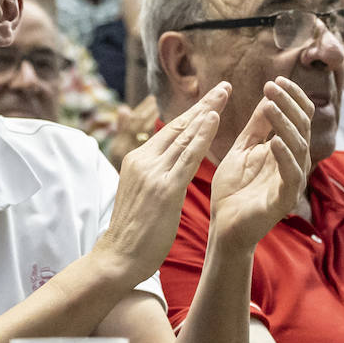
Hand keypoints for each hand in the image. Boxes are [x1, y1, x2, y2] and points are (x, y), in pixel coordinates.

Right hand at [96, 82, 229, 284]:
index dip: (191, 114)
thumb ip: (151, 176)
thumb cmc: (132, 232)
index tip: (209, 100)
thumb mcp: (139, 194)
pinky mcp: (164, 188)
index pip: (168, 132)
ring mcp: (152, 173)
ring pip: (183, 136)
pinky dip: (201, 135)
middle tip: (224, 86)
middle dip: (202, 105)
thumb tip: (166, 169)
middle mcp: (142, 161)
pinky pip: (187, 156)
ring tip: (224, 93)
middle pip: (177, 127)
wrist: (118, 256)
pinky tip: (213, 119)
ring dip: (207, 112)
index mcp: (135, 161)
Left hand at [208, 77, 311, 252]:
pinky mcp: (284, 199)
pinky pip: (290, 175)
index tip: (275, 80)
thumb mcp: (242, 150)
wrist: (223, 226)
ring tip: (271, 105)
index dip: (290, 98)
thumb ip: (256, 128)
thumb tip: (268, 98)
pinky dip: (284, 157)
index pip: (297, 118)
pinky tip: (275, 141)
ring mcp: (291, 181)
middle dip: (288, 104)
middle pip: (301, 128)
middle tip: (272, 86)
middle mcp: (293, 163)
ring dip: (285, 125)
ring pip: (298, 147)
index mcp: (283, 150)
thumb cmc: (232, 189)